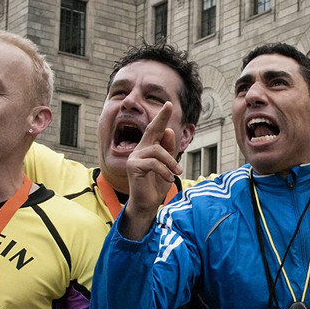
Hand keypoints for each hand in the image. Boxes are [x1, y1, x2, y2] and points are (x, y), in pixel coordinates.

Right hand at [122, 102, 182, 237]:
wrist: (147, 204)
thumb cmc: (156, 186)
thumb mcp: (167, 167)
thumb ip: (168, 151)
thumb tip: (169, 131)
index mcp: (148, 149)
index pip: (155, 130)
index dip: (161, 117)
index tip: (168, 104)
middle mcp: (139, 150)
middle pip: (151, 130)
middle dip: (161, 118)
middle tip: (168, 105)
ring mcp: (134, 157)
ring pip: (157, 151)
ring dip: (170, 162)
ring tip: (176, 173)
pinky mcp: (133, 166)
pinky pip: (153, 163)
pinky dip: (164, 171)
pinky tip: (168, 179)